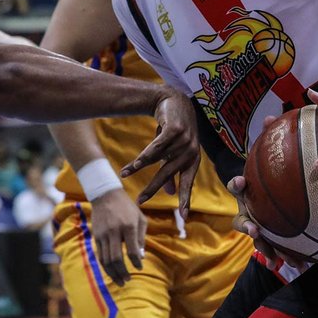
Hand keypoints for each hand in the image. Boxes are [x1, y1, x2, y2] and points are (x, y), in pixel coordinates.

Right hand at [85, 189, 146, 285]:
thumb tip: (140, 257)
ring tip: (120, 281)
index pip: (131, 250)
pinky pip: (100, 255)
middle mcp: (114, 231)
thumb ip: (141, 238)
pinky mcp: (96, 236)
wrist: (106, 195)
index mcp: (128, 226)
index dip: (136, 262)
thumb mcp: (140, 218)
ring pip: (106, 260)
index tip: (139, 268)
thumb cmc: (127, 207)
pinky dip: (105, 266)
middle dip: (122, 272)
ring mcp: (103, 234)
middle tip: (127, 281)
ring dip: (113, 273)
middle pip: (116, 258)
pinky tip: (111, 272)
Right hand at [122, 91, 200, 217]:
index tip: (184, 217)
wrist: (174, 100)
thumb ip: (173, 171)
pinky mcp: (175, 130)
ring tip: (124, 175)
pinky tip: (134, 165)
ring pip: (157, 160)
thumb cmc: (174, 130)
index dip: (186, 199)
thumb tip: (171, 193)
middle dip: (152, 188)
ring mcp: (184, 140)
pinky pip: (156, 148)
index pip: (188, 183)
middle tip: (140, 201)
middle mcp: (191, 152)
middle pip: (168, 174)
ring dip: (138, 167)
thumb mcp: (174, 151)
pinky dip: (143, 157)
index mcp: (193, 160)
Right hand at [228, 175, 310, 267]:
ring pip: (273, 247)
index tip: (255, 231)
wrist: (262, 186)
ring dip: (282, 257)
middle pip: (259, 242)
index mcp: (245, 216)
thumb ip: (238, 184)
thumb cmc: (253, 183)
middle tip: (273, 259)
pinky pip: (285, 247)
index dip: (246, 228)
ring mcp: (266, 234)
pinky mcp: (278, 237)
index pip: (240, 223)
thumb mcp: (244, 183)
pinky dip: (294, 257)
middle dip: (267, 250)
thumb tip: (240, 180)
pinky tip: (304, 265)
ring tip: (294, 266)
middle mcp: (254, 228)